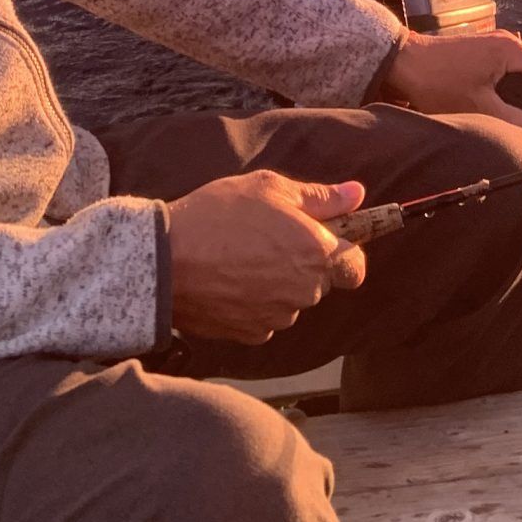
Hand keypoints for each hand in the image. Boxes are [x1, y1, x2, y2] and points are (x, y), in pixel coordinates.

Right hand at [167, 170, 369, 344]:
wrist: (164, 260)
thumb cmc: (217, 215)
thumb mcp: (269, 188)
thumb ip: (319, 196)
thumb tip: (356, 195)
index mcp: (316, 252)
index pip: (355, 266)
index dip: (344, 251)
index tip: (325, 239)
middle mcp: (305, 291)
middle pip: (320, 281)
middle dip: (302, 263)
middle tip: (267, 237)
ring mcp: (278, 316)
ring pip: (291, 300)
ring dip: (277, 284)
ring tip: (240, 257)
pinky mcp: (252, 334)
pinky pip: (266, 317)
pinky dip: (254, 302)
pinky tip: (229, 280)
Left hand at [379, 29, 521, 144]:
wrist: (402, 63)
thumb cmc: (437, 82)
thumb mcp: (482, 108)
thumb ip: (518, 123)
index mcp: (512, 51)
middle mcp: (507, 42)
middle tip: (517, 121)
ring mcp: (494, 44)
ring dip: (520, 95)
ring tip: (501, 114)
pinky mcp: (482, 50)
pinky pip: (508, 69)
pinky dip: (506, 87)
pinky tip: (487, 102)